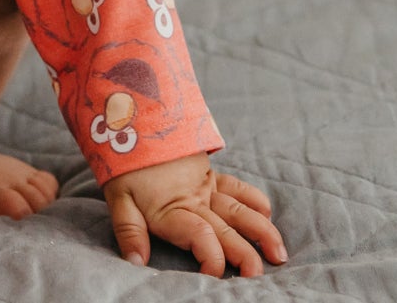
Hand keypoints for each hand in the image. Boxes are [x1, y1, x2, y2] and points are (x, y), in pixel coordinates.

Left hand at [102, 152, 285, 276]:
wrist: (134, 120)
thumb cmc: (123, 163)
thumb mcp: (118, 197)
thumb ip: (129, 231)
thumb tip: (137, 262)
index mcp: (173, 209)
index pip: (200, 236)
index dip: (210, 257)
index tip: (215, 276)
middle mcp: (195, 199)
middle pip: (226, 230)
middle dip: (245, 254)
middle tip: (260, 275)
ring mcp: (206, 186)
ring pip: (239, 210)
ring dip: (261, 231)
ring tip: (279, 253)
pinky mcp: (209, 174)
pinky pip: (237, 188)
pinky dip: (254, 200)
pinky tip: (267, 212)